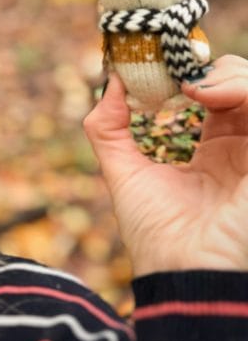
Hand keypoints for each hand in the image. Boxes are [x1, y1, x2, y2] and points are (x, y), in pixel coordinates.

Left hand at [83, 55, 247, 275]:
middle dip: (214, 68)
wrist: (183, 274)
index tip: (161, 65)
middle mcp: (243, 151)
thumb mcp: (122, 172)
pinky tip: (208, 96)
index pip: (218, 92)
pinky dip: (245, 89)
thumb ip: (108, 127)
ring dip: (231, 75)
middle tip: (180, 76)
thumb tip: (106, 81)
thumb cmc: (156, 235)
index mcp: (216, 153)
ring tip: (194, 86)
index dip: (195, 71)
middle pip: (243, 84)